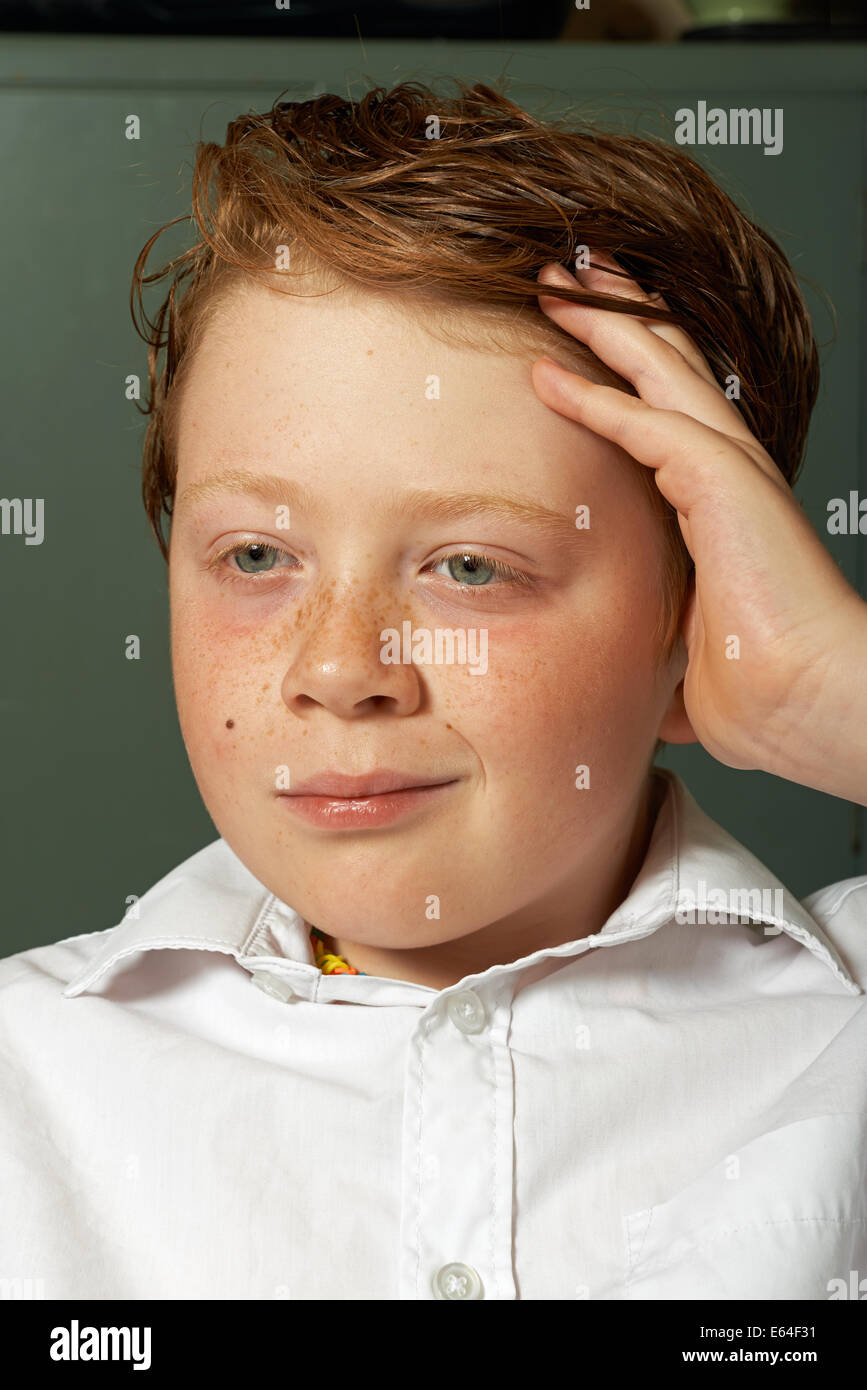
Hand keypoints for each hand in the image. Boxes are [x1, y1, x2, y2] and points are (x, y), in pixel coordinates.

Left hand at [531, 254, 866, 804]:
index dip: (620, 372)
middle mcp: (729, 474)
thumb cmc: (760, 692)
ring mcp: (732, 473)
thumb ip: (651, 642)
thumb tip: (626, 677)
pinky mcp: (725, 484)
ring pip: (660, 372)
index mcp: (720, 505)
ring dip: (604, 324)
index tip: (567, 346)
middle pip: (665, 368)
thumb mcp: (679, 656)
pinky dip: (595, 397)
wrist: (808, 706)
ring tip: (553, 281)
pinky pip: (646, 424)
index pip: (664, 415)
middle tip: (561, 276)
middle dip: (613, 316)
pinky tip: (549, 374)